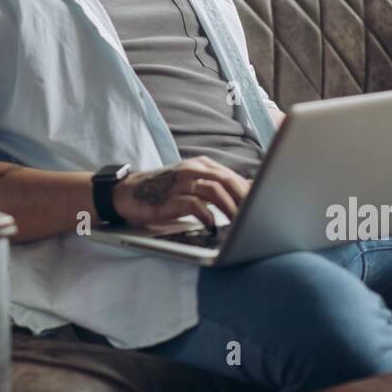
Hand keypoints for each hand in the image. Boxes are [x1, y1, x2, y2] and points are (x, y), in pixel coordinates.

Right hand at [112, 156, 250, 228]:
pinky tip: (213, 225)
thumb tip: (251, 188)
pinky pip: (194, 204)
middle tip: (257, 217)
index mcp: (200, 165)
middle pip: (227, 180)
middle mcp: (192, 170)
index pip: (232, 176)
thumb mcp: (193, 185)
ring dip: (230, 208)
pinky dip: (207, 216)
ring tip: (240, 223)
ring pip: (214, 190)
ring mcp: (180, 183)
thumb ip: (218, 186)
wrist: (127, 194)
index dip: (249, 192)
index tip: (264, 206)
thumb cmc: (163, 192)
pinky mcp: (169, 198)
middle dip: (245, 200)